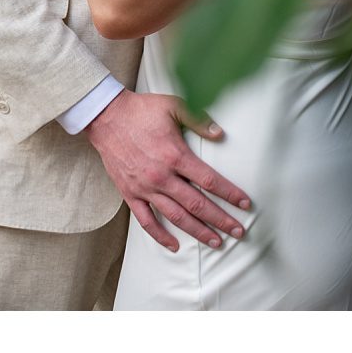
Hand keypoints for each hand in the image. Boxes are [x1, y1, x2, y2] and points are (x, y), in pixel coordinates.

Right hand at [85, 90, 250, 251]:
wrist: (106, 118)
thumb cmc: (143, 110)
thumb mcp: (175, 106)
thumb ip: (200, 121)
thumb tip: (221, 134)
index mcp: (176, 155)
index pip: (210, 181)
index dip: (230, 194)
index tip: (245, 204)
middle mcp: (162, 176)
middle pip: (197, 205)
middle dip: (221, 220)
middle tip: (239, 232)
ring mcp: (145, 188)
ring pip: (176, 217)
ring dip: (198, 231)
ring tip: (216, 242)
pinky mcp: (130, 194)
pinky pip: (146, 221)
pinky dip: (160, 236)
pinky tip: (175, 245)